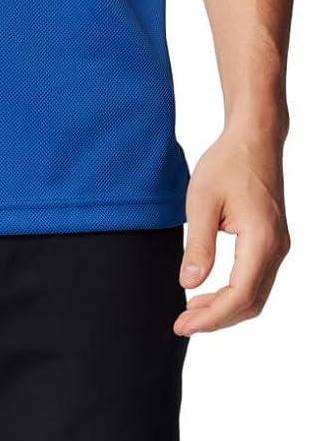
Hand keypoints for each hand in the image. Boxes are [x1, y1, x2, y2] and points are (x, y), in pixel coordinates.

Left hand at [174, 126, 290, 336]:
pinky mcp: (273, 242)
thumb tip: (189, 284)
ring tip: (191, 311)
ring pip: (256, 295)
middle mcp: (277, 248)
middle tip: (182, 323)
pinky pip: (257, 280)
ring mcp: (279, 246)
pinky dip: (234, 293)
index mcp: (261, 239)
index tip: (182, 323)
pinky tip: (209, 291)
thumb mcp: (201, 201)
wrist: (255, 138)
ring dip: (225, 308)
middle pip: (250, 303)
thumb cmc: (228, 162)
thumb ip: (198, 245)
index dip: (210, 317)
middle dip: (216, 319)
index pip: (239, 295)